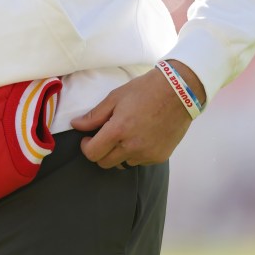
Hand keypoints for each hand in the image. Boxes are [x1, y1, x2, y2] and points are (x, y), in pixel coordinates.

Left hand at [70, 62, 204, 168]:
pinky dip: (136, 153)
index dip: (86, 147)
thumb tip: (76, 125)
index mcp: (118, 130)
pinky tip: (141, 137)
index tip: (88, 138)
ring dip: (118, 154)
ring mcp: (147, 154)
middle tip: (104, 136)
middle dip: (99, 152)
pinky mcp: (160, 157)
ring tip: (125, 135)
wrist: (179, 92)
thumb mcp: (116, 97)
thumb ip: (95, 115)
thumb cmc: (145, 90)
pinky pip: (140, 162)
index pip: (92, 154)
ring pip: (123, 164)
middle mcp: (132, 147)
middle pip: (105, 163)